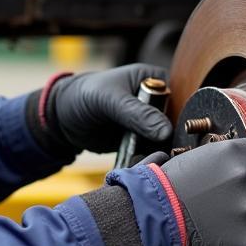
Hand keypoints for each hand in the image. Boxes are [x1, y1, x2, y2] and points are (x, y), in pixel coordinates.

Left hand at [46, 64, 173, 153]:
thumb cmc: (85, 96)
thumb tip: (165, 130)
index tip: (179, 131)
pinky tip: (147, 164)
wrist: (63, 118)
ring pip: (166, 139)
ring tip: (155, 158)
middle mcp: (155, 101)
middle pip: (176, 121)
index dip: (182, 114)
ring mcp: (148, 122)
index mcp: (152, 80)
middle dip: (172, 136)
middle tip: (167, 150)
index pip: (180, 96)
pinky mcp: (140, 141)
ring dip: (161, 150)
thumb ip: (137, 113)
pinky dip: (149, 158)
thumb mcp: (110, 100)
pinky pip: (152, 151)